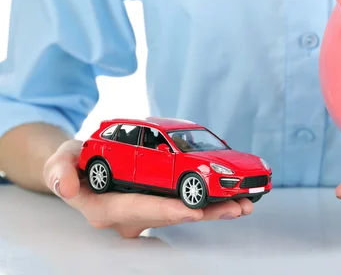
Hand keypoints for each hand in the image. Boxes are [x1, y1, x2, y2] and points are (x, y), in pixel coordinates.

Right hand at [43, 140, 252, 237]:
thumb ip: (59, 171)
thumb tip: (67, 186)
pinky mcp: (160, 200)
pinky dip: (210, 201)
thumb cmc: (73, 164)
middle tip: (234, 208)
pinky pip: (187, 202)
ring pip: (184, 211)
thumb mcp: (60, 162)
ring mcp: (148, 209)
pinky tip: (233, 198)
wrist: (82, 166)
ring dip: (214, 210)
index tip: (190, 212)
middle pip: (172, 215)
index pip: (139, 210)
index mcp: (107, 207)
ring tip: (243, 206)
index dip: (165, 211)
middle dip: (203, 213)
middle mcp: (131, 215)